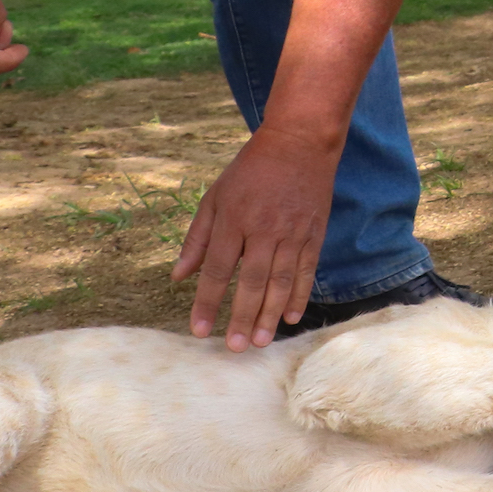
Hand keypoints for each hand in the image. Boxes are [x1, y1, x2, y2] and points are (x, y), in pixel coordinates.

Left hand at [179, 129, 343, 348]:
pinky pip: (307, 270)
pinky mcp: (314, 233)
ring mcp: (292, 232)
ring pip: (281, 281)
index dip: (207, 303)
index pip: (218, 269)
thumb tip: (178, 277)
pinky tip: (292, 317)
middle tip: (234, 348)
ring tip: (260, 341)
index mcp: (234, 218)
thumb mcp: (215, 197)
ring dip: (270, 314)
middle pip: (252, 281)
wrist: (299, 143)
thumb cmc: (250, 171)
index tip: (199, 331)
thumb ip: (197, 238)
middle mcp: (263, 228)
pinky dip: (300, 295)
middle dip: (242, 317)